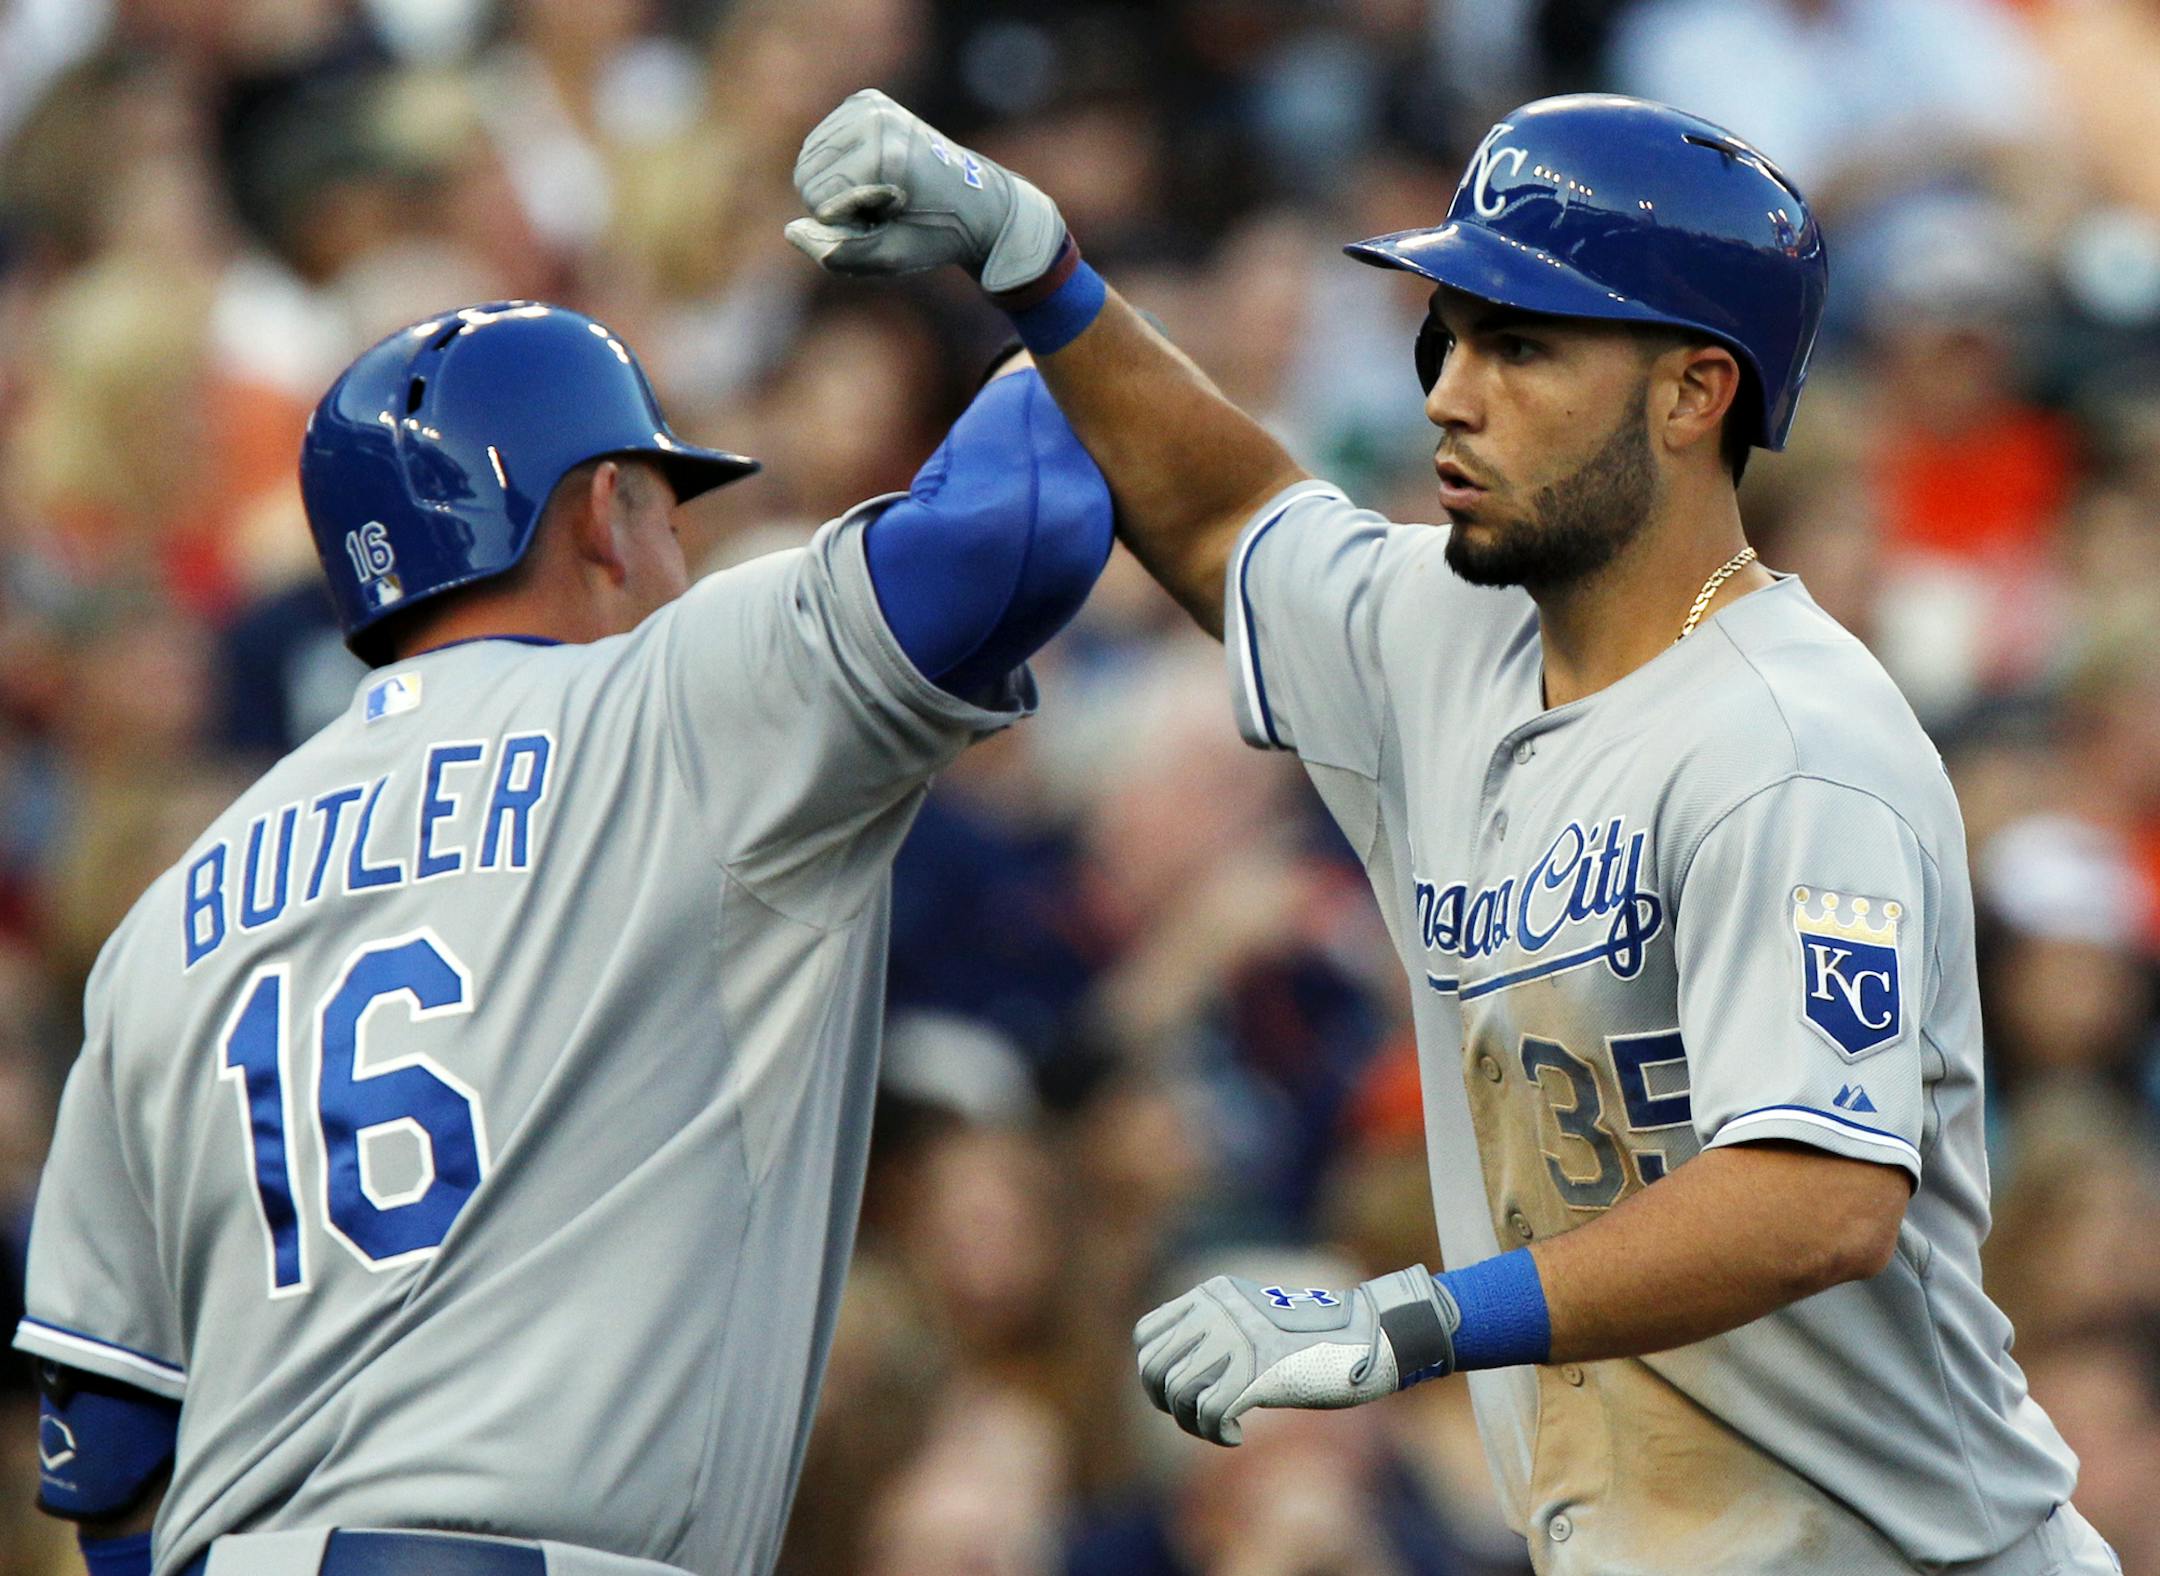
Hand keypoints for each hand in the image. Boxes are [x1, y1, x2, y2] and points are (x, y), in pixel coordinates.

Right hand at [784, 89, 1067, 293]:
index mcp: (887, 152)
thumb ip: (837, 254)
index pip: (817, 199)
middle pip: (805, 176)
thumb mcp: (890, 258)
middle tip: (884, 208)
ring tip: (880, 191)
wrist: (979, 202)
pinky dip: (836, 167)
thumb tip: (791, 230)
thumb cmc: (935, 236)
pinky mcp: (863, 101)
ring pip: (806, 161)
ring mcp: (868, 104)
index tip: (890, 218)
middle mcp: (876, 117)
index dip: (846, 224)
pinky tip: (873, 173)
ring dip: (834, 187)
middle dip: (835, 204)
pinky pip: (817, 145)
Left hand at [1133, 1267, 1458, 1445]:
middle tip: (1200, 1418)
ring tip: (1220, 1428)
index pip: (1146, 1335)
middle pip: (1154, 1368)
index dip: (1153, 1373)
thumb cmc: (1311, 1342)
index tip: (1180, 1395)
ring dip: (1192, 1424)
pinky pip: (1208, 1412)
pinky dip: (1216, 1433)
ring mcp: (1235, 1337)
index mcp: (1212, 1293)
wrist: (1366, 1339)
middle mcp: (1216, 1310)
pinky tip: (1236, 1436)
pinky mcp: (1257, 1368)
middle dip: (1168, 1404)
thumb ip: (1213, 1340)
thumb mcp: (1252, 1327)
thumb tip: (1168, 1386)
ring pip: (1177, 1393)